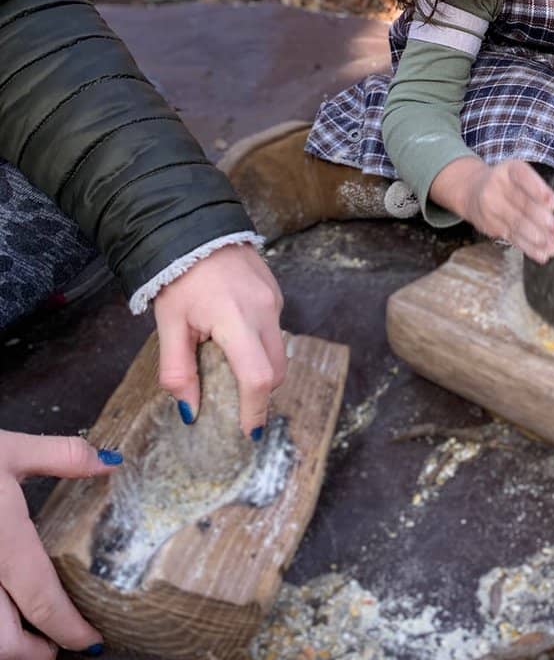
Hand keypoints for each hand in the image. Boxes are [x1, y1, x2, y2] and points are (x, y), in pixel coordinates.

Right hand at [0, 431, 117, 659]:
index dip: (69, 630)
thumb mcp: (8, 450)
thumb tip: (110, 463)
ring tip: (23, 633)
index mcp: (3, 544)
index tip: (90, 641)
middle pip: (1, 647)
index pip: (42, 603)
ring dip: (2, 646)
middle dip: (31, 658)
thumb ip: (62, 457)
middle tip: (54, 647)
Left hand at [153, 244, 284, 438]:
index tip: (247, 431)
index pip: (257, 377)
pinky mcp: (275, 293)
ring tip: (229, 365)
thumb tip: (190, 412)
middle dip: (258, 393)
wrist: (195, 228)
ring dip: (259, 367)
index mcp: (235, 320)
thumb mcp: (169, 325)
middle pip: (275, 370)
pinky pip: (274, 330)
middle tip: (235, 403)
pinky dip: (258, 344)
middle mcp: (264, 311)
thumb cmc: (178, 277)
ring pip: (278, 351)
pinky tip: (233, 335)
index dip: (254, 409)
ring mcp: (274, 301)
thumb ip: (178, 371)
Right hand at [431, 157, 553, 262]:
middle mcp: (497, 186)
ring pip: (517, 224)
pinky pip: (512, 238)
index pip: (524, 178)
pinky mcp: (490, 226)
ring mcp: (491, 207)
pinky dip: (530, 248)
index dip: (540, 191)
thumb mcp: (518, 174)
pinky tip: (543, 253)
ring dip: (538, 238)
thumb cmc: (507, 183)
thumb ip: (536, 187)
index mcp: (509, 170)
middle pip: (522, 204)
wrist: (472, 191)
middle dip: (543, 220)